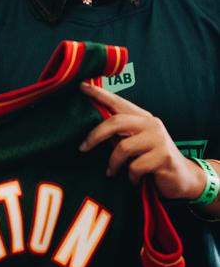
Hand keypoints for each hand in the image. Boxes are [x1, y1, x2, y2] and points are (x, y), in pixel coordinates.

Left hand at [78, 82, 205, 200]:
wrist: (184, 178)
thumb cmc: (153, 160)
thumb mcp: (136, 144)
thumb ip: (120, 135)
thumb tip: (94, 133)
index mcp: (143, 118)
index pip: (118, 102)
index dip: (100, 94)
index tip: (82, 86)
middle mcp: (151, 124)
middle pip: (116, 122)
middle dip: (95, 135)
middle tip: (83, 148)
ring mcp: (159, 139)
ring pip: (123, 147)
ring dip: (114, 163)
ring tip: (112, 172)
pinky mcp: (164, 157)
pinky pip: (135, 166)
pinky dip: (131, 176)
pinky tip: (134, 180)